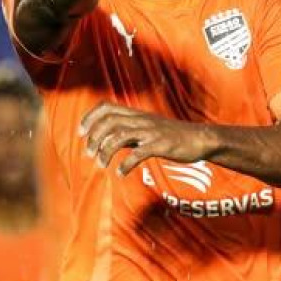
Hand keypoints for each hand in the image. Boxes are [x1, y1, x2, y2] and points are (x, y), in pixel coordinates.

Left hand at [80, 102, 212, 175]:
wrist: (200, 138)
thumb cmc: (172, 136)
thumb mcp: (148, 128)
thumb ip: (128, 131)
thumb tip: (106, 140)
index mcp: (136, 114)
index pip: (106, 106)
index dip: (90, 117)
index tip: (81, 132)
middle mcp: (141, 119)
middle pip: (109, 121)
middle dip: (94, 138)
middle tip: (89, 154)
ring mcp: (151, 132)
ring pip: (120, 136)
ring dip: (106, 151)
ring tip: (101, 165)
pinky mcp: (161, 145)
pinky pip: (138, 153)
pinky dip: (126, 164)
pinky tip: (121, 173)